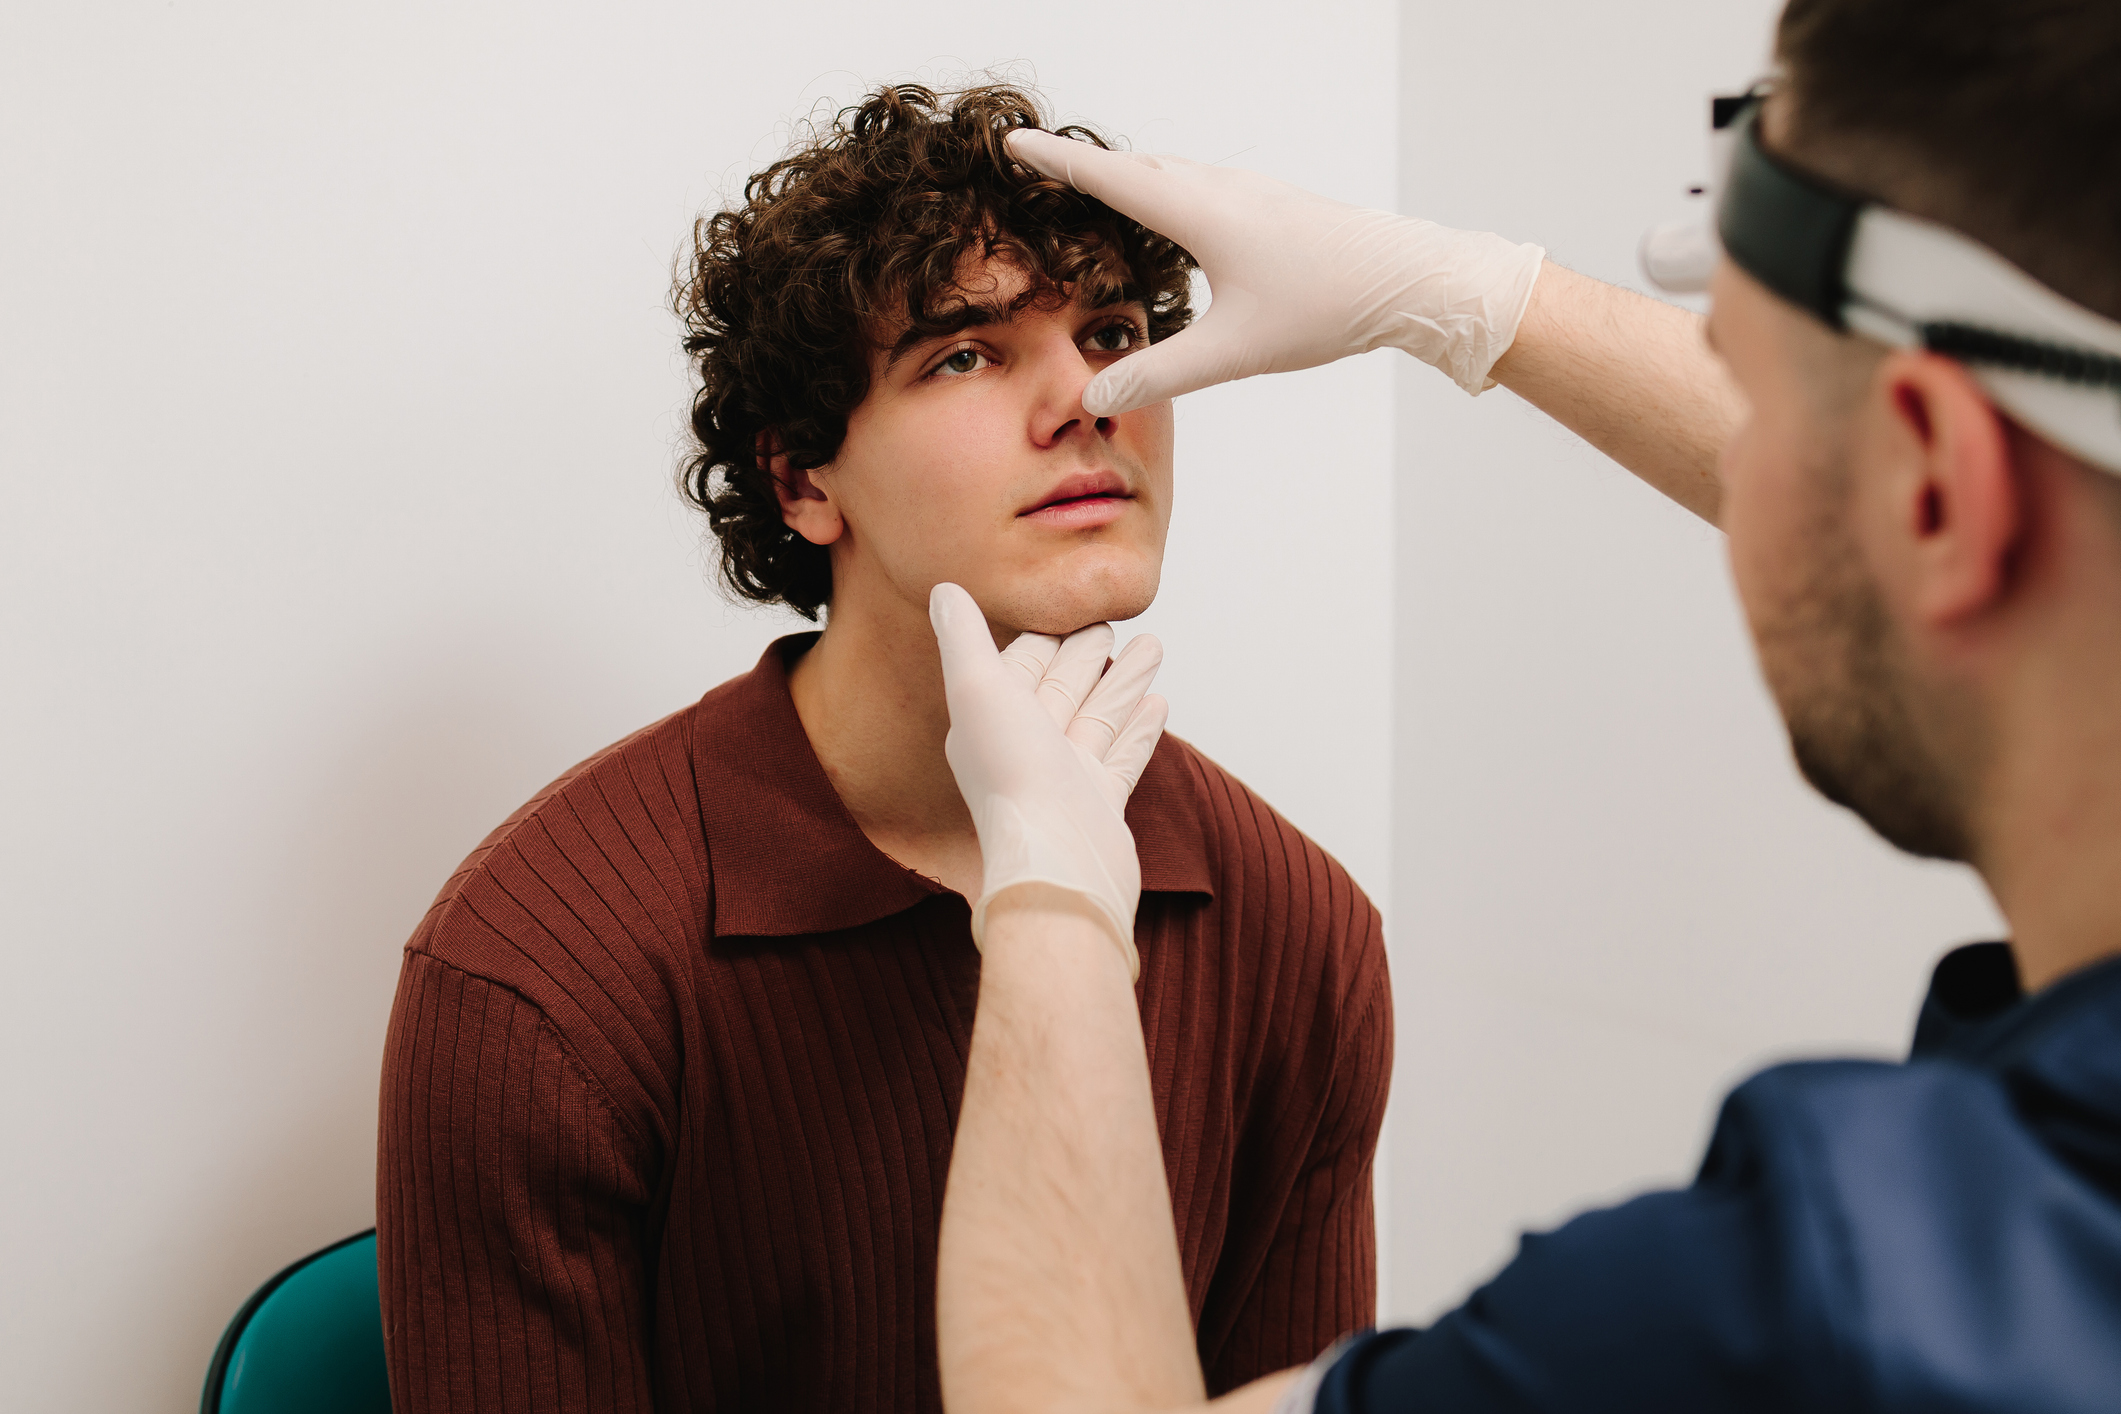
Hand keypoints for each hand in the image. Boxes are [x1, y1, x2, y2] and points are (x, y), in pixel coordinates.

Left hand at [929, 583, 1167, 977]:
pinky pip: (1121, 755)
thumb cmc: (1014, 780)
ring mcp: (1065, 779)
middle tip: (1113, 621)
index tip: (1066, 607)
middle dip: (1087, 654)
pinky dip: (1139, 727)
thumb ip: (964, 638)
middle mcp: (1024, 751)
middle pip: (1062, 690)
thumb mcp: (979, 690)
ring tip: (1153, 644)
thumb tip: (943, 588)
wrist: (1057, 863)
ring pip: (1098, 715)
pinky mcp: (1100, 803)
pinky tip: (1158, 700)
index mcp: (989, 725)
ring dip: (1123, 679)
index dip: (1042, 638)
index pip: (1018, 670)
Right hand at [1007, 128, 1546, 413]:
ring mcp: (1252, 194)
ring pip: (1174, 174)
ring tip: (1097, 187)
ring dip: (1130, 177)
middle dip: (1085, 166)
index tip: (1015, 144)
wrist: (1411, 280)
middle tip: (1042, 165)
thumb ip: (1159, 375)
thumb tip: (1094, 398)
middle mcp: (1222, 191)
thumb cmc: (1326, 307)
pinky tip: (1178, 215)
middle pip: (1137, 168)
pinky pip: (1202, 186)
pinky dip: (1168, 190)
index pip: (1109, 179)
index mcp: (1201, 213)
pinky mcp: (1275, 207)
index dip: (1056, 164)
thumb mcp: (1234, 352)